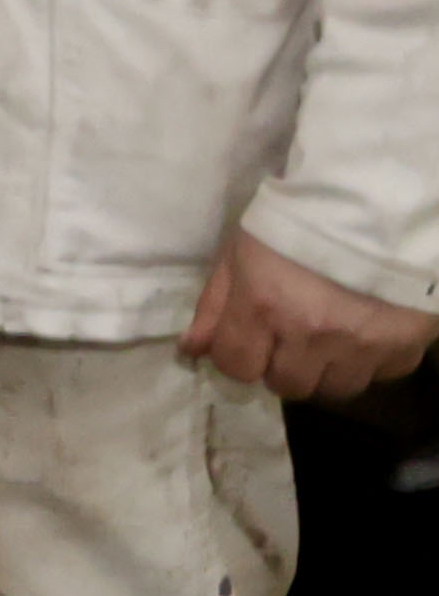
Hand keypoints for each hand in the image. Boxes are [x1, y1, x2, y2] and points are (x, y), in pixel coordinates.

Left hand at [180, 228, 438, 402]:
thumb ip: (215, 305)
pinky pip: (380, 375)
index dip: (237, 357)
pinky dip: (369, 361)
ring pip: (335, 389)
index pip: (237, 367)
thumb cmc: (295, 222)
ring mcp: (361, 346)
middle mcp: (312, 335)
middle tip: (290, 336)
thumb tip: (192, 349)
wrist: (375, 206)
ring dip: (325, 370)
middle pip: (288, 386)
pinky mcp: (403, 347)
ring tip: (327, 338)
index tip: (247, 341)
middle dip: (282, 365)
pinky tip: (363, 331)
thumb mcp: (241, 251)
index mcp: (265, 307)